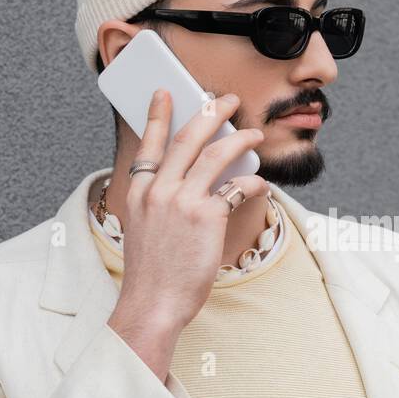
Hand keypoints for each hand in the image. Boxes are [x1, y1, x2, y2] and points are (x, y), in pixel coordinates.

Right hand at [106, 89, 267, 376]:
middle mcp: (158, 190)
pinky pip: (237, 188)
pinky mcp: (207, 216)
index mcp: (138, 192)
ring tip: (254, 133)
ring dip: (239, 138)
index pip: (149, 144)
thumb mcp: (144, 230)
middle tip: (226, 100)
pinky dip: (252, 183)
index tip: (165, 93)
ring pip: (216, 154)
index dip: (157, 115)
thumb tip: (195, 181)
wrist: (152, 304)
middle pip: (188, 138)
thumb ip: (162, 203)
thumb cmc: (152, 274)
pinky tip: (260, 185)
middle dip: (210, 112)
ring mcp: (182, 201)